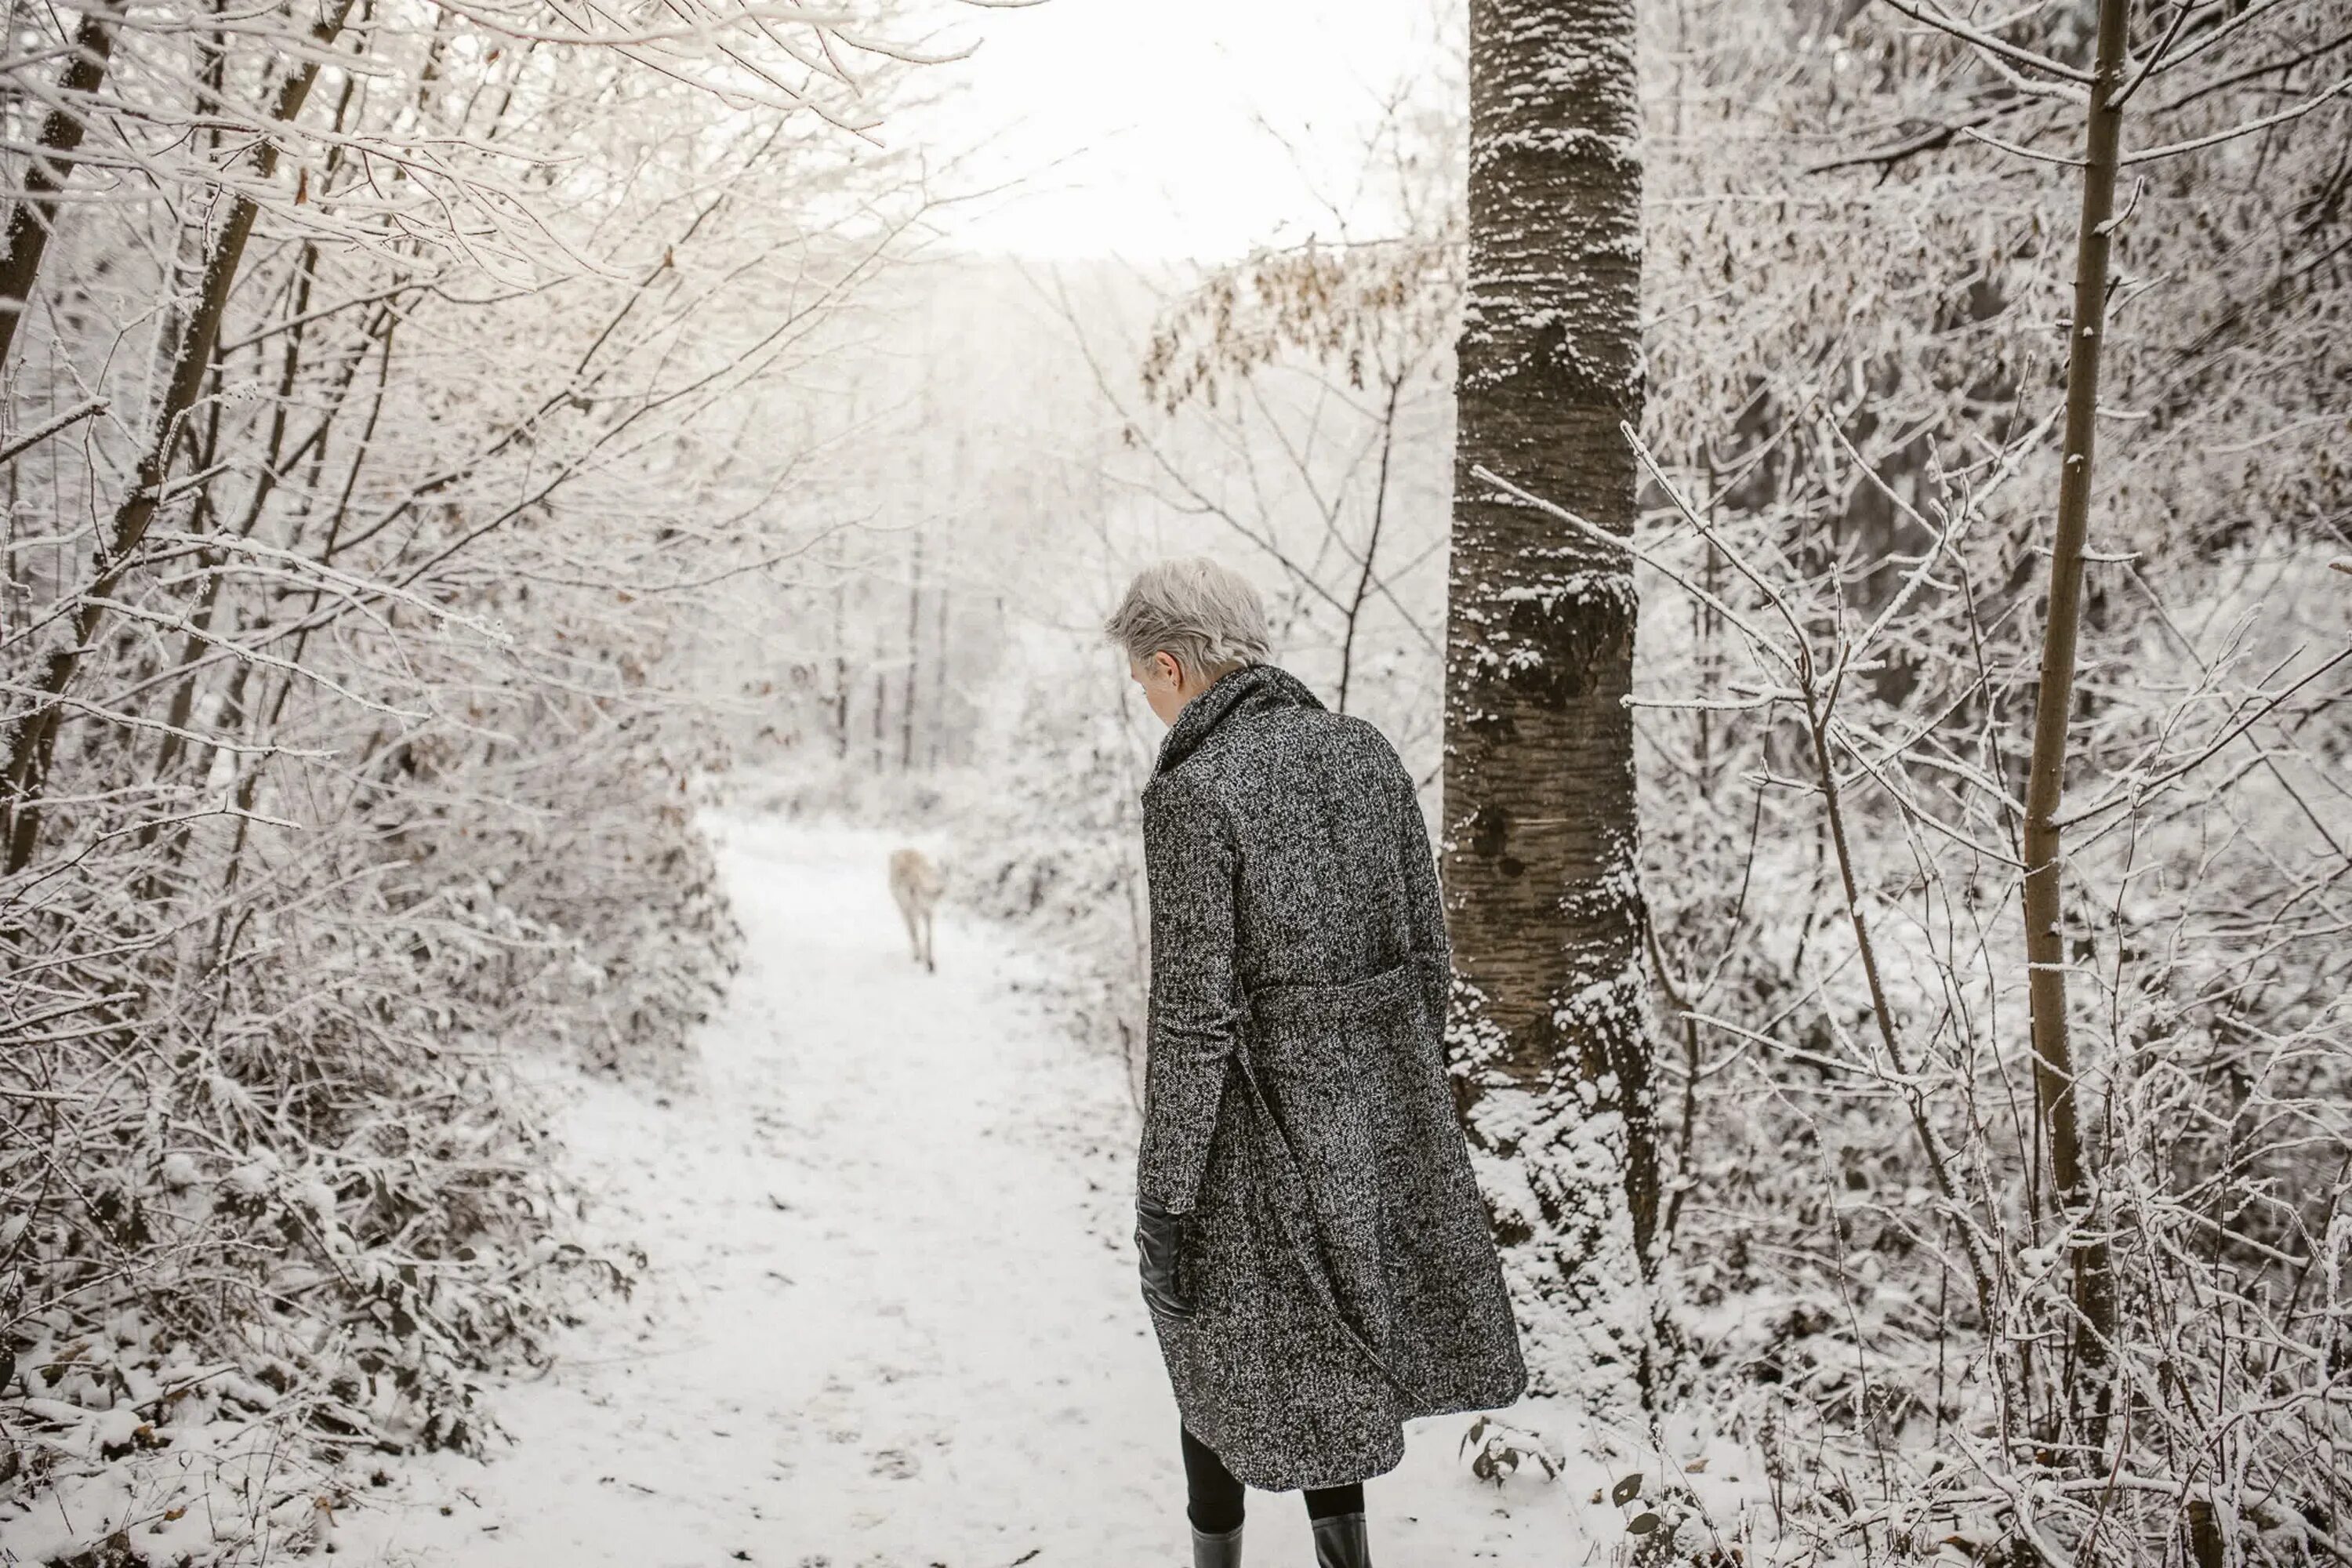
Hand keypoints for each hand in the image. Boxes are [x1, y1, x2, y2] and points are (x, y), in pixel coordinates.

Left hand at [1134, 1195, 1195, 1319]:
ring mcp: (1151, 1278)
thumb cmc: (1160, 1225)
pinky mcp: (1161, 1275)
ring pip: (1162, 1304)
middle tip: (1185, 1319)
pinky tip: (1192, 1308)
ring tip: (1191, 1316)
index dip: (1161, 1306)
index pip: (1150, 1296)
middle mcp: (1146, 1276)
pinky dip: (1181, 1305)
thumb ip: (1164, 1254)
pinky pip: (1171, 1297)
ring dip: (1177, 1313)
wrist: (1156, 1217)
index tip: (1175, 1312)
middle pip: (1154, 1304)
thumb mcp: (1162, 1244)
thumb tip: (1170, 1253)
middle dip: (1170, 1314)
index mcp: (1145, 1270)